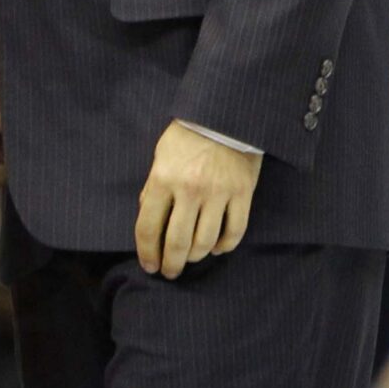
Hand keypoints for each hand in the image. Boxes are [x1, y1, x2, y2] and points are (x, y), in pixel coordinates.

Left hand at [136, 120, 263, 278]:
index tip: (150, 266)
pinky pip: (234, 231)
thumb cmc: (187, 136)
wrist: (224, 115)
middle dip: (171, 264)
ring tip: (191, 258)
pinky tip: (216, 248)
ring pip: (206, 242)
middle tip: (170, 272)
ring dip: (196, 256)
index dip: (147, 253)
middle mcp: (189, 190)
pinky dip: (224, 246)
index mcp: (163, 179)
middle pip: (178, 242)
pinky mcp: (242, 193)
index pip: (149, 228)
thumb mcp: (160, 156)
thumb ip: (152, 188)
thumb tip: (146, 214)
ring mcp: (218, 193)